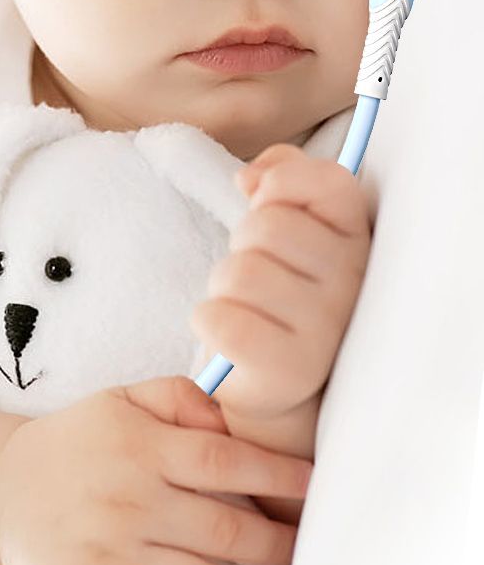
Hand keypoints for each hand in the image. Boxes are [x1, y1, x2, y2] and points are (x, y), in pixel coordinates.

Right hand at [0, 376, 311, 564]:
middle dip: (278, 545)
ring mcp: (109, 556)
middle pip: (227, 532)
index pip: (227, 462)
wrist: (0, 492)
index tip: (311, 486)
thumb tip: (226, 420)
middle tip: (298, 547)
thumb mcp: (119, 400)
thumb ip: (177, 396)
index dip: (279, 476)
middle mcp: (129, 503)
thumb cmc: (72, 444)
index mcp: (140, 449)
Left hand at [191, 143, 370, 420]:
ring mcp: (325, 330)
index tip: (265, 209)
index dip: (280, 188)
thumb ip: (281, 185)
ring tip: (242, 309)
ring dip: (222, 289)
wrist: (276, 388)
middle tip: (251, 280)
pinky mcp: (289, 369)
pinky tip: (226, 336)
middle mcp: (352, 285)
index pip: (328, 182)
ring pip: (239, 272)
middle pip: (266, 227)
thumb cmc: (275, 302)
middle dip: (241, 248)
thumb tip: (252, 175)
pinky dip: (207, 323)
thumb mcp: (286, 237)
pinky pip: (220, 320)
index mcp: (357, 243)